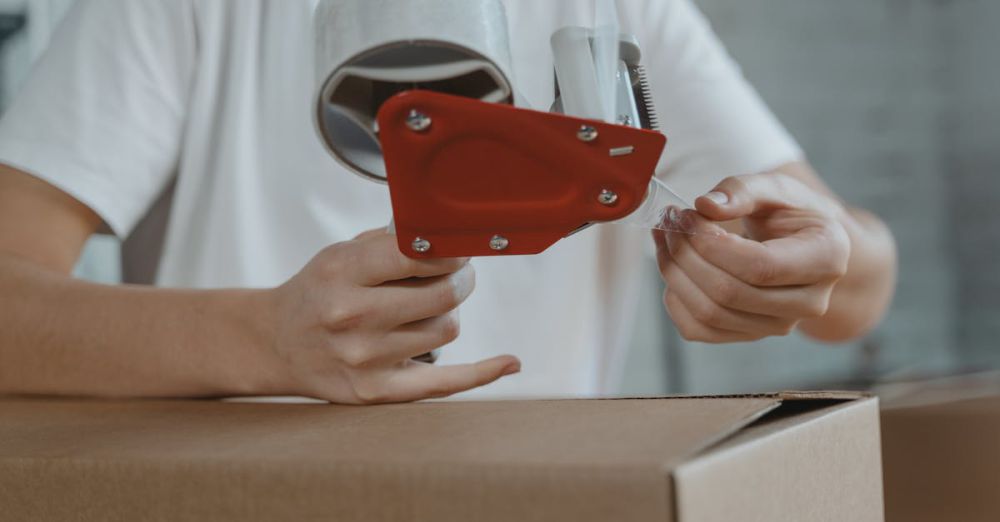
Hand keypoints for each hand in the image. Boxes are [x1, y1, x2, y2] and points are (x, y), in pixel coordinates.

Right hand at [265, 228, 519, 403]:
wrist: (277, 344)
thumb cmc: (318, 292)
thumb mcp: (342, 253)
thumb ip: (392, 241)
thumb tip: (447, 231)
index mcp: (342, 272)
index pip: (418, 254)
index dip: (451, 249)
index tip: (459, 247)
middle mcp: (352, 316)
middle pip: (444, 295)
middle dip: (461, 279)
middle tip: (458, 274)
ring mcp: (365, 359)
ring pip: (446, 330)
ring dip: (447, 315)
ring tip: (426, 309)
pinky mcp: (376, 391)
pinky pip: (446, 383)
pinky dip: (483, 372)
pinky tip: (508, 362)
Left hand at [654, 172, 850, 342]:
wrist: (802, 244)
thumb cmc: (790, 213)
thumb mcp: (775, 189)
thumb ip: (742, 191)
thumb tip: (706, 205)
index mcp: (826, 259)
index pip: (760, 267)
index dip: (713, 245)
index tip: (687, 216)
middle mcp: (809, 302)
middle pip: (729, 293)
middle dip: (687, 255)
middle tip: (670, 223)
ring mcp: (779, 325)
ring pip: (710, 314)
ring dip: (675, 274)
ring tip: (666, 239)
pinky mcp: (749, 335)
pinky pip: (698, 330)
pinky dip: (675, 300)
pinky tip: (674, 269)